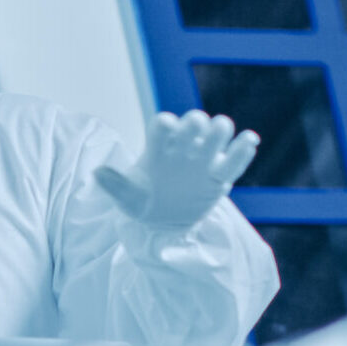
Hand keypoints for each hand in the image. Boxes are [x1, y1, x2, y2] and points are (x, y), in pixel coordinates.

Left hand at [95, 110, 259, 232]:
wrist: (164, 223)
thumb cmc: (143, 204)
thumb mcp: (127, 200)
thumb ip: (115, 186)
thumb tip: (97, 173)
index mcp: (158, 148)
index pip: (162, 127)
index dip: (165, 123)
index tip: (166, 126)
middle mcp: (182, 148)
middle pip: (192, 124)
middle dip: (196, 122)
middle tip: (198, 128)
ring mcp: (203, 160)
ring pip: (216, 135)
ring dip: (220, 129)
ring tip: (222, 131)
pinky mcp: (220, 175)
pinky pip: (235, 160)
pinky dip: (243, 148)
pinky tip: (250, 140)